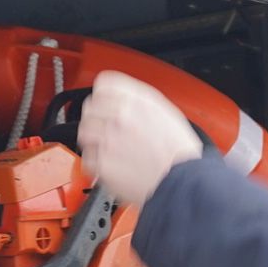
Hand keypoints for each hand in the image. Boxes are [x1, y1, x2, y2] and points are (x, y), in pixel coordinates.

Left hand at [77, 70, 202, 203]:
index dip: (104, 95)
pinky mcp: (102, 163)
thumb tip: (125, 98)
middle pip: (90, 107)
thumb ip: (140, 102)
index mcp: (137, 100)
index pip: (104, 84)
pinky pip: (88, 158)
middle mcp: (120, 116)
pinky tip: (111, 163)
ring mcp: (108, 139)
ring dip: (93, 139)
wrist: (182, 181)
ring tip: (107, 147)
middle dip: (97, 117)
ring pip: (85, 131)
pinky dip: (96, 162)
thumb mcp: (166, 112)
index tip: (105, 103)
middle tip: (106, 128)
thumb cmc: (180, 152)